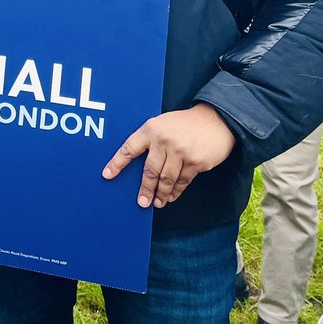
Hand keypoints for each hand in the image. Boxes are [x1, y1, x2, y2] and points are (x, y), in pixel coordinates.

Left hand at [102, 103, 235, 208]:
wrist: (215, 120)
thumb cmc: (184, 123)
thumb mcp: (162, 123)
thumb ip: (150, 139)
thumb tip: (135, 163)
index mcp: (151, 129)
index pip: (129, 148)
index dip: (117, 163)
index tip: (107, 175)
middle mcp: (164, 140)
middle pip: (149, 170)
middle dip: (145, 189)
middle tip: (141, 201)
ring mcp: (180, 152)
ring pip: (166, 179)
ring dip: (161, 193)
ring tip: (156, 203)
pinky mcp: (196, 162)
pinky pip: (182, 181)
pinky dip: (176, 191)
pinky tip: (171, 197)